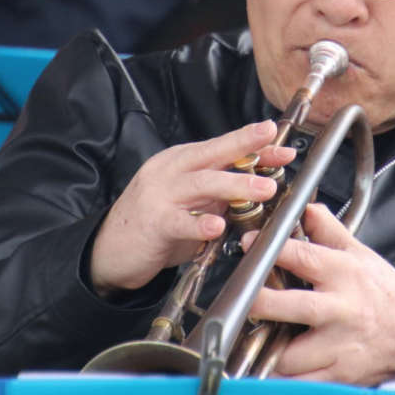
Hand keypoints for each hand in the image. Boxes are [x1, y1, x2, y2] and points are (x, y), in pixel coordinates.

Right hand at [89, 120, 294, 292]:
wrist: (110, 248)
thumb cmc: (156, 221)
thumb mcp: (192, 199)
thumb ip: (221, 190)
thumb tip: (263, 180)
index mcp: (181, 161)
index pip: (222, 147)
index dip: (254, 146)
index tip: (285, 148)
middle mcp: (170, 171)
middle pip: (212, 156)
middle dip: (247, 153)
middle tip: (280, 158)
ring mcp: (159, 195)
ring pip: (201, 183)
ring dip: (236, 185)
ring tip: (264, 190)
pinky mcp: (152, 223)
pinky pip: (178, 222)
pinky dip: (199, 224)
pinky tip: (216, 226)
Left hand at [243, 204, 394, 385]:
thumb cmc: (383, 293)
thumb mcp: (360, 254)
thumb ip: (329, 231)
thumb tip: (305, 208)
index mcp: (343, 274)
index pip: (300, 256)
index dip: (269, 250)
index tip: (248, 245)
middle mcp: (340, 310)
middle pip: (290, 307)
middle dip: (259, 303)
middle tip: (240, 298)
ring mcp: (339, 346)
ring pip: (288, 355)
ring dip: (265, 349)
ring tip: (251, 338)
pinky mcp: (339, 375)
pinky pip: (300, 384)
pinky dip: (281, 380)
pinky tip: (269, 369)